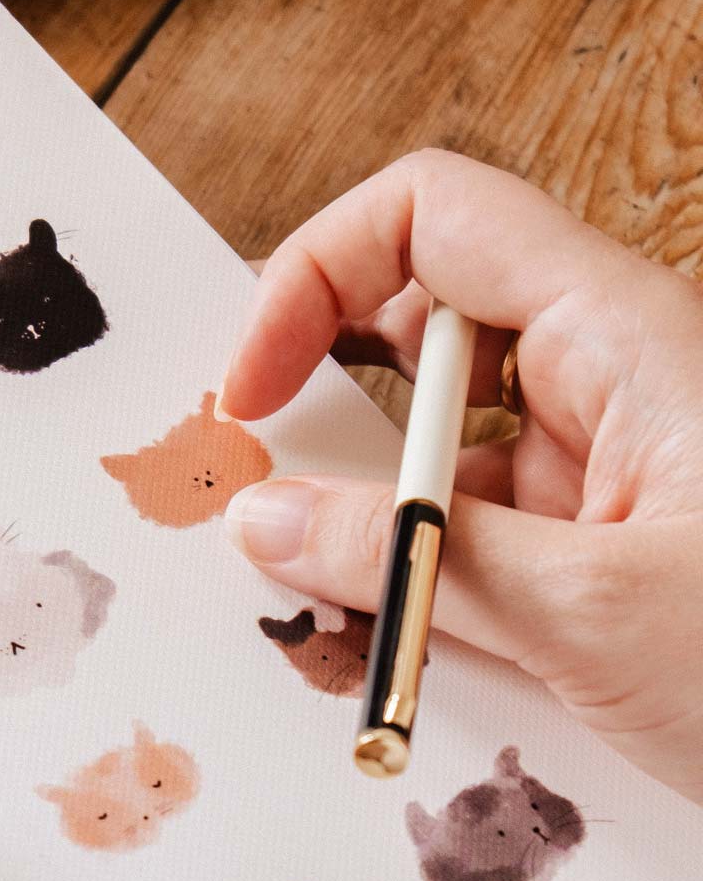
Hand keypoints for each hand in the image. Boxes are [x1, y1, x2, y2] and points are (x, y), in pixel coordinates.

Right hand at [219, 149, 702, 802]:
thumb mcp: (594, 613)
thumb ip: (420, 560)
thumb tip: (272, 523)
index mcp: (627, 336)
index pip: (434, 218)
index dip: (318, 275)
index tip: (254, 389)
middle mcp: (616, 383)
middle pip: (423, 331)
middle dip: (327, 409)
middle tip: (255, 494)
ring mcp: (614, 474)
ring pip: (447, 455)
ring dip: (376, 528)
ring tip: (331, 619)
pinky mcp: (612, 558)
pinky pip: (487, 543)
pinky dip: (427, 593)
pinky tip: (401, 661)